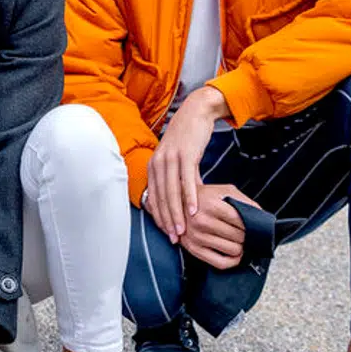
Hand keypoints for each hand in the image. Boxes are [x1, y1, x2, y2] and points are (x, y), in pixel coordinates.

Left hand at [146, 85, 229, 242]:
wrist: (197, 112)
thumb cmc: (187, 138)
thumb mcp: (175, 158)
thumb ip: (174, 178)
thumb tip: (178, 200)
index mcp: (153, 166)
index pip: (153, 197)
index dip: (159, 218)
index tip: (166, 234)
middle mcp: (158, 163)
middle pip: (161, 198)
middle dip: (167, 221)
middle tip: (174, 239)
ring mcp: (171, 158)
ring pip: (172, 192)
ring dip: (178, 214)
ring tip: (184, 231)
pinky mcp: (186, 155)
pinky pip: (187, 180)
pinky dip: (191, 197)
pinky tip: (195, 211)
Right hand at [178, 183, 259, 268]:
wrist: (178, 202)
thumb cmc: (205, 196)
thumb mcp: (225, 191)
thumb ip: (245, 201)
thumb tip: (263, 216)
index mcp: (211, 204)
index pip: (242, 221)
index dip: (252, 224)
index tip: (253, 224)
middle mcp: (202, 221)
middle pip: (239, 236)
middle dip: (247, 235)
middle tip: (245, 232)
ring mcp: (196, 237)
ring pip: (233, 250)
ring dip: (241, 247)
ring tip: (239, 240)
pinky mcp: (193, 249)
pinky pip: (220, 263)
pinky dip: (233, 261)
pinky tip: (235, 254)